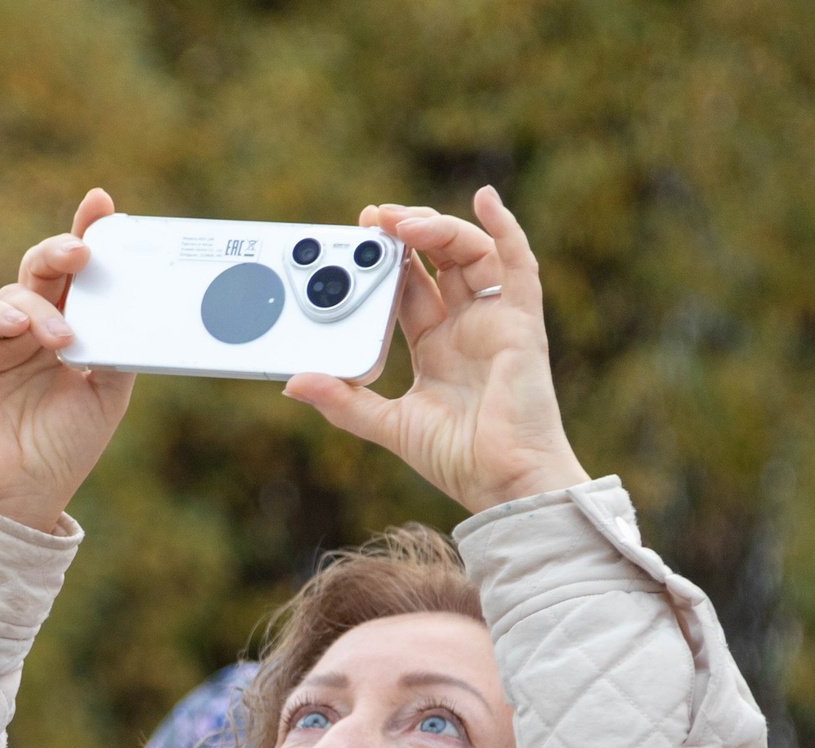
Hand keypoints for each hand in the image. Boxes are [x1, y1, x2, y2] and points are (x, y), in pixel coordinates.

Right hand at [0, 188, 135, 532]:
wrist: (21, 495)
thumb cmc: (64, 449)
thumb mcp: (107, 395)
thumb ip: (118, 348)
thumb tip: (134, 305)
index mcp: (69, 328)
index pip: (78, 275)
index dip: (88, 235)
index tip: (104, 207)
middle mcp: (33, 325)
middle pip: (46, 269)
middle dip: (64, 250)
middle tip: (83, 249)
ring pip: (16, 290)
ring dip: (41, 306)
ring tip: (62, 339)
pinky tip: (18, 326)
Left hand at [283, 187, 589, 513]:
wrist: (504, 483)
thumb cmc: (458, 460)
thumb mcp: (388, 425)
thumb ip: (343, 402)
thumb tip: (293, 383)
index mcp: (436, 345)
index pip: (406, 287)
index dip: (383, 260)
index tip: (355, 237)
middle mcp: (465, 326)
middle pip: (436, 260)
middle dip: (404, 233)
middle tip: (370, 219)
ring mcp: (494, 320)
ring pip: (469, 253)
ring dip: (436, 228)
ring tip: (400, 223)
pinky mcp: (521, 322)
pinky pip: (518, 264)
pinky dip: (504, 228)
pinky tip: (483, 198)